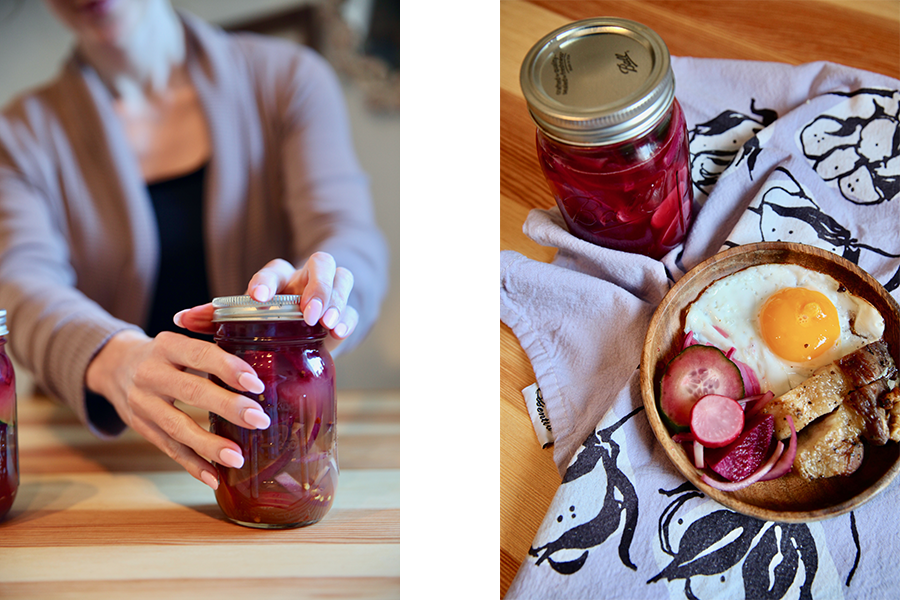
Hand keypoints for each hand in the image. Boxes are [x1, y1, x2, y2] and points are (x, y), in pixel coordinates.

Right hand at [85, 329, 271, 489]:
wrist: (114, 366)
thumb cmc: (164, 355)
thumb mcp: (180, 342)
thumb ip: (212, 354)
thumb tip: (260, 377)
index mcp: (166, 346)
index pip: (200, 354)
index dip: (228, 368)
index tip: (255, 384)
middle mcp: (151, 373)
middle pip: (192, 392)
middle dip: (228, 407)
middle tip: (259, 420)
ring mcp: (143, 403)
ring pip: (177, 427)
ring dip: (209, 445)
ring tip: (238, 458)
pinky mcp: (142, 427)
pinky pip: (169, 449)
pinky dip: (193, 465)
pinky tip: (214, 478)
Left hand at [175, 253, 357, 350]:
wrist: (309, 325)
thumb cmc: (272, 320)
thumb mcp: (247, 317)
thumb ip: (215, 318)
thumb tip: (179, 319)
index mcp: (280, 279)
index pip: (274, 269)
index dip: (266, 281)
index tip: (257, 298)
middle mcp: (307, 279)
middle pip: (320, 264)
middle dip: (315, 288)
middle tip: (308, 313)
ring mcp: (331, 293)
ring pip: (342, 278)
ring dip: (335, 300)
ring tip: (328, 323)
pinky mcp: (346, 312)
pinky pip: (354, 308)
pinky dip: (348, 318)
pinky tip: (340, 333)